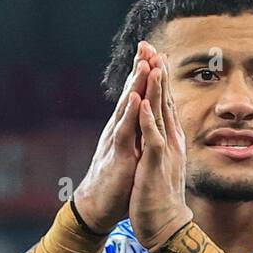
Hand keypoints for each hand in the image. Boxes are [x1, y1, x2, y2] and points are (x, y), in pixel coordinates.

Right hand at [73, 41, 160, 231]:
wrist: (98, 208)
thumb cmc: (117, 183)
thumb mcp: (133, 155)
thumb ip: (139, 138)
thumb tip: (148, 125)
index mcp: (126, 130)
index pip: (137, 98)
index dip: (145, 77)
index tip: (155, 54)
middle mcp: (119, 130)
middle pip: (131, 94)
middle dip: (139, 70)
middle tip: (147, 45)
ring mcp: (117, 141)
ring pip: (127, 107)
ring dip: (136, 85)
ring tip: (145, 62)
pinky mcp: (117, 156)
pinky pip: (124, 131)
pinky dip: (130, 113)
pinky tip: (135, 97)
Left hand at [129, 53, 192, 251]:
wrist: (165, 227)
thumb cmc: (160, 197)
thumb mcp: (161, 163)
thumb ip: (162, 144)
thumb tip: (162, 130)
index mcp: (169, 140)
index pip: (163, 103)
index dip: (158, 79)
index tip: (153, 55)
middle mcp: (170, 141)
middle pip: (163, 101)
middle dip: (157, 73)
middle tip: (151, 46)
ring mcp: (164, 152)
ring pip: (159, 114)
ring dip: (154, 88)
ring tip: (151, 63)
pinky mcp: (155, 165)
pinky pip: (151, 138)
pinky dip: (147, 119)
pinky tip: (142, 102)